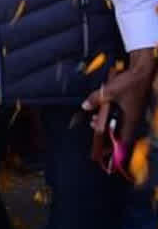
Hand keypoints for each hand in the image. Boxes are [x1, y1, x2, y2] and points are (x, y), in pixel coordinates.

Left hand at [84, 51, 155, 166]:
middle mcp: (133, 119)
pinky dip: (112, 117)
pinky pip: (121, 117)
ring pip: (119, 125)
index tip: (107, 157)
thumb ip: (95, 100)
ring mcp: (133, 113)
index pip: (122, 141)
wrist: (142, 71)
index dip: (115, 150)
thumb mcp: (108, 91)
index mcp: (130, 119)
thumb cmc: (130, 83)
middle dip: (106, 136)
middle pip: (119, 134)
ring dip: (107, 125)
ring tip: (95, 121)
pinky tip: (103, 112)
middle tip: (95, 135)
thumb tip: (85, 106)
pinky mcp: (132, 108)